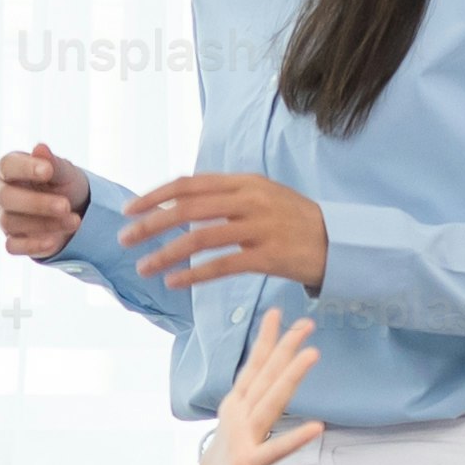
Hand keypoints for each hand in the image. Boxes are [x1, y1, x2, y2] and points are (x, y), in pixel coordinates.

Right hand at [0, 141, 86, 259]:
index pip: (7, 166)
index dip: (26, 168)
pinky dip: (33, 245)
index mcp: (8, 169)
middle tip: (65, 205)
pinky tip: (54, 241)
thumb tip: (40, 148)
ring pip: (11, 222)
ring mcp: (3, 217)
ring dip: (44, 224)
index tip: (48, 171)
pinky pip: (13, 246)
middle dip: (37, 203)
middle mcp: (0, 192)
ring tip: (74, 221)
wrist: (75, 211)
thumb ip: (53, 162)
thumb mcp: (64, 172)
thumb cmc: (63, 184)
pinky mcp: (11, 240)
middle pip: (6, 198)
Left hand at [119, 171, 328, 296]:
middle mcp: (249, 200)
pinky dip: (194, 275)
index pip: (189, 184)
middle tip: (125, 239)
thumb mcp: (262, 196)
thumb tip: (184, 204)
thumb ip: (226, 197)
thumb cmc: (294, 221)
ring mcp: (260, 227)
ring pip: (200, 237)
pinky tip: (174, 282)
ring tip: (144, 267)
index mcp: (244, 182)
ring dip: (166, 253)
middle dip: (151, 224)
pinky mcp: (268, 256)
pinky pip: (222, 265)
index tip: (129, 210)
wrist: (339, 242)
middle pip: (188, 208)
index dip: (155, 196)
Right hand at [189, 309, 323, 464]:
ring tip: (312, 354)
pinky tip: (316, 427)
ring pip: (270, 402)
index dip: (267, 341)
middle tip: (306, 322)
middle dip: (284, 347)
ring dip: (291, 377)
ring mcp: (240, 442)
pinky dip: (294, 438)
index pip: (254, 370)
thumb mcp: (242, 441)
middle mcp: (237, 420)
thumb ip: (252, 421)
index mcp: (236, 412)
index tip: (280, 314)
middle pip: (264, 377)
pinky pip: (274, 451)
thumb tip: (261, 399)